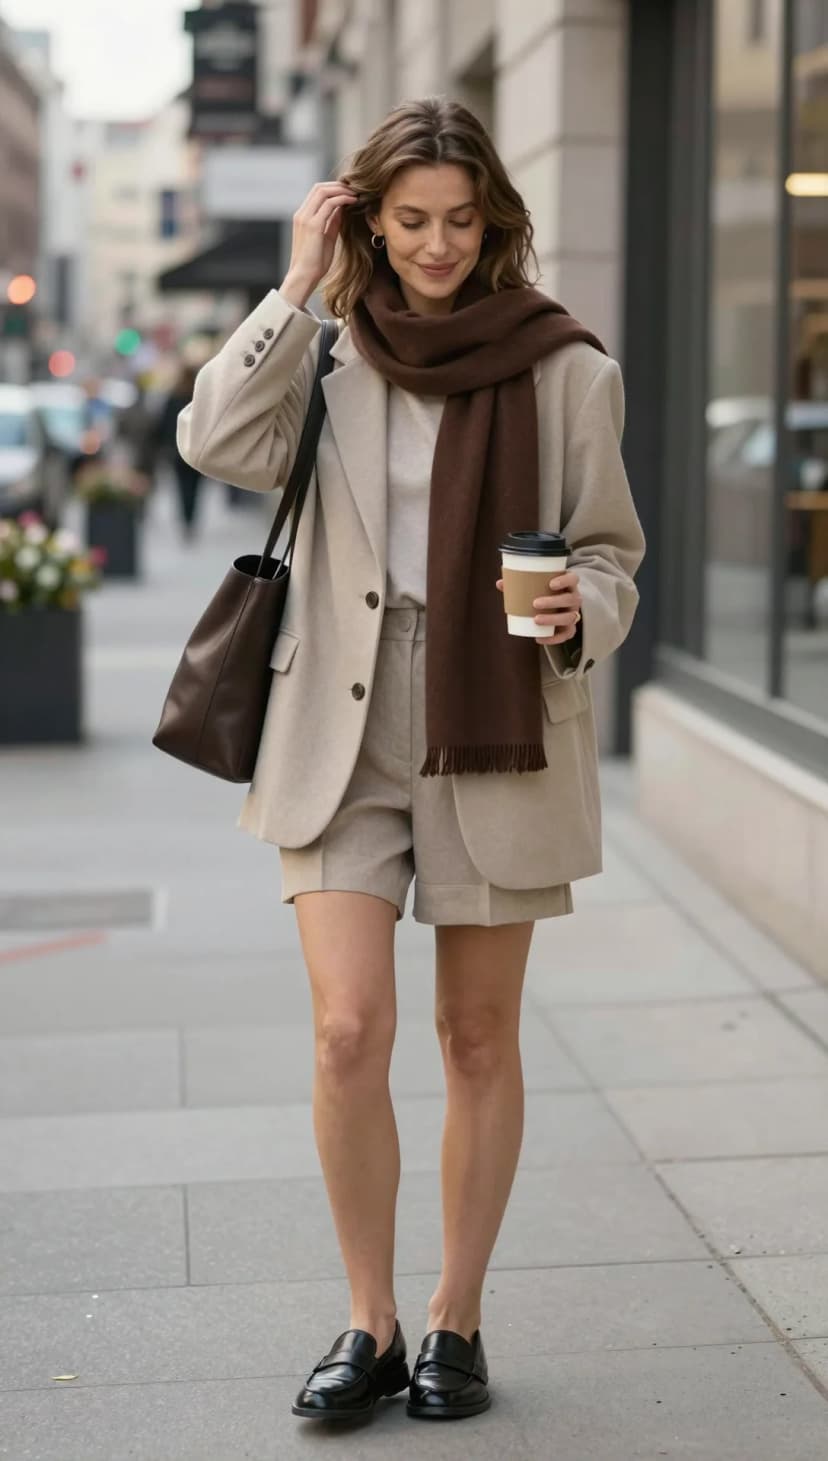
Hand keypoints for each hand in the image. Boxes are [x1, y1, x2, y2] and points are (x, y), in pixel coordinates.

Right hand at [282, 181, 358, 304]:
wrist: (304, 277)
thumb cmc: (315, 262)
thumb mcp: (326, 237)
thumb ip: (332, 222)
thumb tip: (342, 209)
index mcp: (302, 217)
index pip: (316, 192)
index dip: (334, 188)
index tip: (349, 192)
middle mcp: (302, 214)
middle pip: (319, 187)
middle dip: (338, 185)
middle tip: (355, 189)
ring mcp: (306, 218)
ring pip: (323, 192)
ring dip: (342, 190)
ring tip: (356, 194)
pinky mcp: (313, 225)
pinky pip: (329, 204)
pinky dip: (342, 199)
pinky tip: (353, 202)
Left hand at [495, 569, 582, 644]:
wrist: (557, 608)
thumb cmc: (544, 593)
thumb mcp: (536, 586)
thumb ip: (519, 584)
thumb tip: (500, 583)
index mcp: (568, 584)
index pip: (573, 578)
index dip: (565, 580)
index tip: (551, 584)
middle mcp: (574, 599)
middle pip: (570, 599)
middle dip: (554, 601)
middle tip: (535, 603)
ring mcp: (573, 614)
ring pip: (569, 617)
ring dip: (553, 619)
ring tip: (536, 620)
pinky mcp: (570, 628)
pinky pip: (566, 635)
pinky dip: (554, 639)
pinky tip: (539, 639)